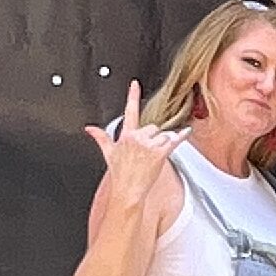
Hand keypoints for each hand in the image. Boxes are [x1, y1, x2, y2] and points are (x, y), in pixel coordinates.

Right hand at [84, 80, 180, 206]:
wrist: (127, 191)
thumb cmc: (119, 174)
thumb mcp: (108, 153)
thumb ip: (100, 137)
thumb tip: (89, 129)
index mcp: (126, 135)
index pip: (129, 111)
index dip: (132, 96)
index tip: (135, 84)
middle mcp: (137, 137)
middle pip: (153, 127)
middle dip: (154, 136)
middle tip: (148, 152)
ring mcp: (148, 145)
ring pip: (164, 135)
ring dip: (164, 143)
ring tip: (155, 157)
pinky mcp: (159, 154)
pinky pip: (173, 141)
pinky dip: (181, 136)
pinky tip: (186, 132)